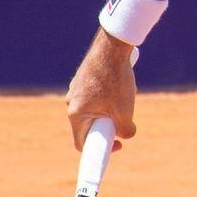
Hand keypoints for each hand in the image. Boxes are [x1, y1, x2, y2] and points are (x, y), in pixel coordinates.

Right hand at [66, 31, 137, 151]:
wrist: (112, 47)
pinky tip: (120, 84)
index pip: (82, 142)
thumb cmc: (116, 79)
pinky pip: (95, 96)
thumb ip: (126, 129)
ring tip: (125, 97)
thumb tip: (126, 135)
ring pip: (94, 109)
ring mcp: (75, 89)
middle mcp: (71, 102)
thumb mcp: (125, 110)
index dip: (100, 149)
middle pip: (89, 125)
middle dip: (109, 125)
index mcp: (75, 114)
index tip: (118, 145)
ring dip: (110, 110)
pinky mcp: (83, 79)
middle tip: (126, 120)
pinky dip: (108, 97)